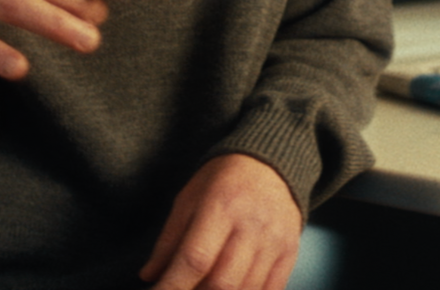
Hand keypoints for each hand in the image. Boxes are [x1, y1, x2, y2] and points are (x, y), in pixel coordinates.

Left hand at [141, 154, 302, 289]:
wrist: (271, 163)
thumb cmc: (222, 181)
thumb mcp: (189, 199)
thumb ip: (169, 240)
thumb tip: (149, 276)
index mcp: (221, 206)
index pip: (195, 258)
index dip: (173, 286)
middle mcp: (251, 225)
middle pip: (223, 282)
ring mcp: (274, 240)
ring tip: (204, 288)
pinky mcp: (290, 251)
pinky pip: (271, 289)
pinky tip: (232, 289)